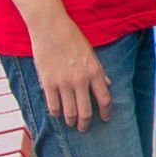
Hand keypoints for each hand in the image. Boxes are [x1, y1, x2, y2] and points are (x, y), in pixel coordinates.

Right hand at [26, 13, 110, 131]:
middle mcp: (81, 80)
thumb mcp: (91, 53)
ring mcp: (64, 83)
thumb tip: (107, 84)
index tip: (104, 119)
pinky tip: (57, 113)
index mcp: (95, 71)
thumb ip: (99, 71)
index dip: (105, 112)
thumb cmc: (72, 38)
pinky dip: (56, 113)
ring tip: (71, 123)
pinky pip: (53, 106)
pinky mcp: (48, 83)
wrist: (51, 28)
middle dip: (85, 123)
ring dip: (71, 121)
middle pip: (86, 111)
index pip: (105, 99)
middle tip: (83, 128)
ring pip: (69, 112)